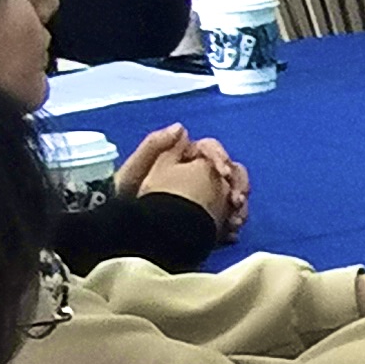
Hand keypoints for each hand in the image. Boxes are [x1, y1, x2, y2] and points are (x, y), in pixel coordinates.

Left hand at [119, 125, 247, 231]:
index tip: (224, 174)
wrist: (125, 236)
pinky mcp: (206, 223)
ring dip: (239, 208)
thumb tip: (181, 127)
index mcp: (180, 161)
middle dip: (237, 186)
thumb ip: (155, 145)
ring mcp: (203, 201)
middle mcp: (195, 178)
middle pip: (230, 174)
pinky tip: (230, 233)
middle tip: (237, 201)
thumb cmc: (126, 201)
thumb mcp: (134, 170)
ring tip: (235, 222)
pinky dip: (232, 224)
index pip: (211, 151)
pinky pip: (228, 219)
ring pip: (233, 197)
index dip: (221, 158)